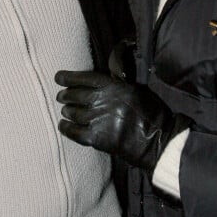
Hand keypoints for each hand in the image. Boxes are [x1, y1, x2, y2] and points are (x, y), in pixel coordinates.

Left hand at [55, 70, 188, 171]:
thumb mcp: (136, 90)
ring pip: (73, 113)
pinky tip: (63, 125)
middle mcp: (103, 101)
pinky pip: (75, 132)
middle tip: (61, 97)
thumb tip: (104, 81)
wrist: (158, 140)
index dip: (69, 77)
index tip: (58, 77)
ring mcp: (99, 120)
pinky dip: (66, 128)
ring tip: (65, 111)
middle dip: (65, 96)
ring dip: (67, 111)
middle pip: (75, 95)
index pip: (85, 78)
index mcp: (114, 87)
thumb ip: (118, 85)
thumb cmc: (152, 114)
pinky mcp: (97, 138)